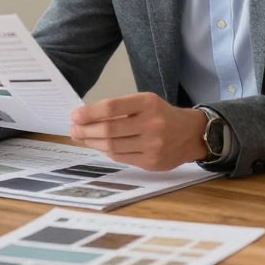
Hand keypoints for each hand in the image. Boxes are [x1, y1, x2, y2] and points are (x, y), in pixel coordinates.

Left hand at [69, 92, 206, 170]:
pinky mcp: (152, 161)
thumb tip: (87, 118)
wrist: (191, 134)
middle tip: (73, 129)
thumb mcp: (146, 103)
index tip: (75, 115)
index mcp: (148, 103)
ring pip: (112, 146)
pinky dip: (107, 151)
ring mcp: (152, 145)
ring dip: (92, 142)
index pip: (112, 107)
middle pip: (109, 129)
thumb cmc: (163, 115)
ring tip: (83, 138)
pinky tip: (100, 146)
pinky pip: (121, 157)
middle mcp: (151, 123)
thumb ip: (121, 109)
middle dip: (86, 130)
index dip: (90, 113)